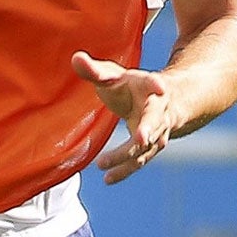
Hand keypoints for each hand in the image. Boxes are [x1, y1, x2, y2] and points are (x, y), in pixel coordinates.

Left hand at [74, 51, 174, 184]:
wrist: (161, 103)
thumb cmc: (132, 87)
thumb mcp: (114, 76)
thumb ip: (95, 70)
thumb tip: (75, 57)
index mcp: (151, 87)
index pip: (155, 84)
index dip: (157, 85)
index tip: (160, 86)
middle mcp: (158, 111)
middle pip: (155, 121)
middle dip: (149, 129)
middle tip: (141, 137)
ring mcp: (158, 131)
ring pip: (146, 146)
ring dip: (128, 156)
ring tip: (103, 164)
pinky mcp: (150, 148)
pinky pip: (139, 160)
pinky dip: (124, 170)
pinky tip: (107, 179)